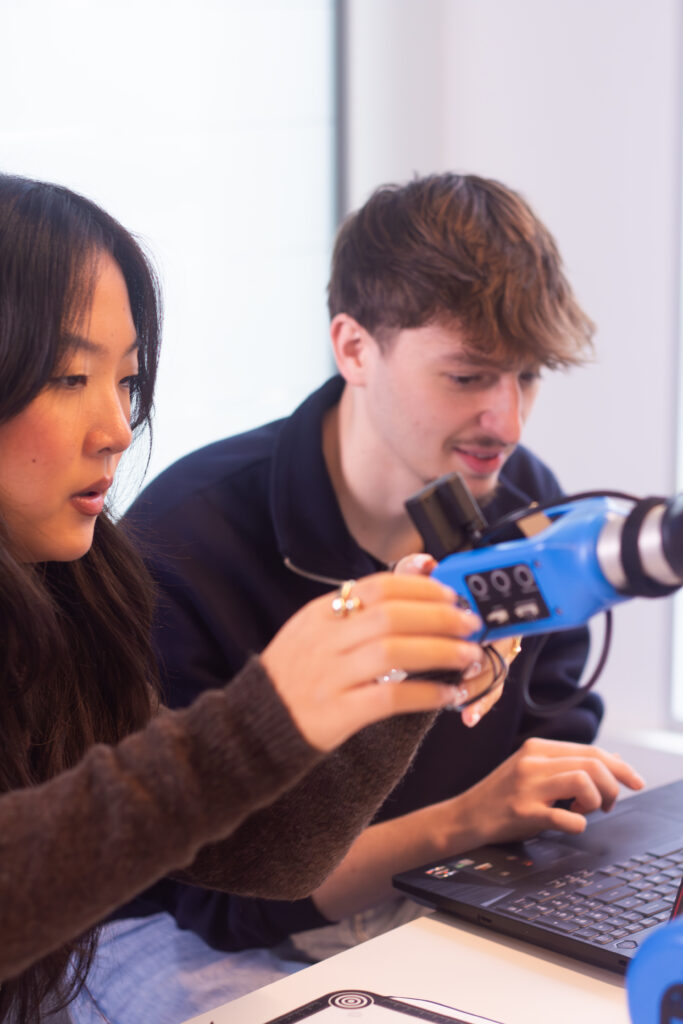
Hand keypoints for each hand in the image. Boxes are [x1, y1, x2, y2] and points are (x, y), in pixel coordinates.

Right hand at [261, 571, 484, 751]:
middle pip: (392, 616)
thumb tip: (409, 588)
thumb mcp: (314, 634)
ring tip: (469, 656)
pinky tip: (447, 695)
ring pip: (395, 652)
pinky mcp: (337, 713)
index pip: (378, 587)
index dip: (421, 588)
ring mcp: (329, 675)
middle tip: (471, 623)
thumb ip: (355, 613)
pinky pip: (391, 698)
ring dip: (441, 651)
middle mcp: (324, 640)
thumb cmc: (292, 679)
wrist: (252, 728)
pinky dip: (426, 694)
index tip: (451, 595)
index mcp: (320, 614)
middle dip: (440, 617)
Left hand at [394, 554, 518, 728]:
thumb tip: (423, 563)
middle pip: (501, 642)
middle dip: (484, 658)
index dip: (488, 616)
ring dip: (481, 684)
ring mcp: (487, 649)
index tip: (470, 626)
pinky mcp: (480, 673)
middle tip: (466, 669)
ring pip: (496, 669)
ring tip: (459, 694)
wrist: (407, 630)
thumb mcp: (409, 587)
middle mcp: (489, 623)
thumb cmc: (413, 604)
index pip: (496, 605)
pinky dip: (480, 703)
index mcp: (476, 598)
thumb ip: (413, 572)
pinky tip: (468, 716)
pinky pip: (490, 690)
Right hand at [452, 737, 645, 844]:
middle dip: (614, 785)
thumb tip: (612, 758)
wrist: (466, 816)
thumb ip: (569, 764)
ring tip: (587, 811)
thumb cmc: (503, 796)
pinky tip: (570, 824)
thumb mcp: (534, 770)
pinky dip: (578, 824)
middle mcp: (533, 761)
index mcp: (538, 748)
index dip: (621, 767)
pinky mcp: (523, 812)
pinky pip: (567, 818)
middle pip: (592, 763)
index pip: (592, 750)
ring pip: (584, 781)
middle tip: (610, 804)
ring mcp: (527, 786)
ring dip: (596, 800)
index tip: (636, 782)